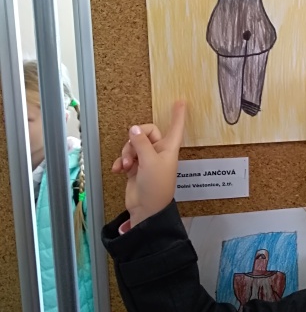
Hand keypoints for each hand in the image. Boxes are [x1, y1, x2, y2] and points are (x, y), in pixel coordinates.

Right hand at [111, 102, 184, 226]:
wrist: (146, 209)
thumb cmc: (156, 188)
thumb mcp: (149, 161)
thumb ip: (140, 143)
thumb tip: (133, 129)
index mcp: (168, 149)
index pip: (175, 127)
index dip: (178, 115)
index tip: (181, 102)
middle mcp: (159, 152)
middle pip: (145, 133)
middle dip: (134, 140)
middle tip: (132, 152)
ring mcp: (147, 160)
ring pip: (133, 145)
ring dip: (126, 153)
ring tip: (126, 165)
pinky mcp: (136, 168)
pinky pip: (126, 157)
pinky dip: (121, 162)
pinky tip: (119, 169)